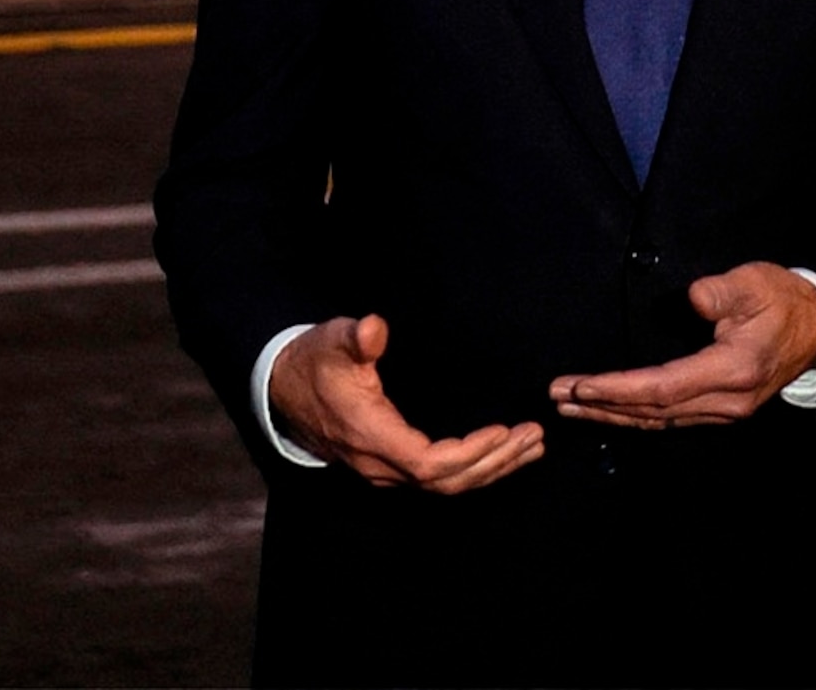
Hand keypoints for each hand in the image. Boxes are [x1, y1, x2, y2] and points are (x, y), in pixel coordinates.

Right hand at [267, 315, 544, 491]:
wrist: (281, 386)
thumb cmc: (315, 360)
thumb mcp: (334, 339)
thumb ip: (358, 337)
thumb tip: (375, 328)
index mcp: (371, 435)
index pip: (429, 463)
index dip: (469, 453)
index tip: (503, 430)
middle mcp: (379, 463)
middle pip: (446, 481)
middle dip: (494, 463)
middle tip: (533, 436)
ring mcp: (383, 469)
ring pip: (445, 486)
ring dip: (491, 469)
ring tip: (530, 447)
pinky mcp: (389, 465)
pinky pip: (438, 479)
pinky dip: (474, 470)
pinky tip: (501, 455)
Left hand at [547, 263, 815, 429]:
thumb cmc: (782, 299)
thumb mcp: (754, 283)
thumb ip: (721, 292)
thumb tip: (691, 299)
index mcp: (733, 370)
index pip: (663, 387)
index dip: (619, 389)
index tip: (580, 385)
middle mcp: (726, 401)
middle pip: (653, 411)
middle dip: (602, 405)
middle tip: (557, 397)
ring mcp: (725, 410)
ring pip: (659, 421)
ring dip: (612, 415)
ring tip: (570, 408)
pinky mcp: (721, 409)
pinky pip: (670, 418)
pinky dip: (635, 416)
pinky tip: (610, 412)